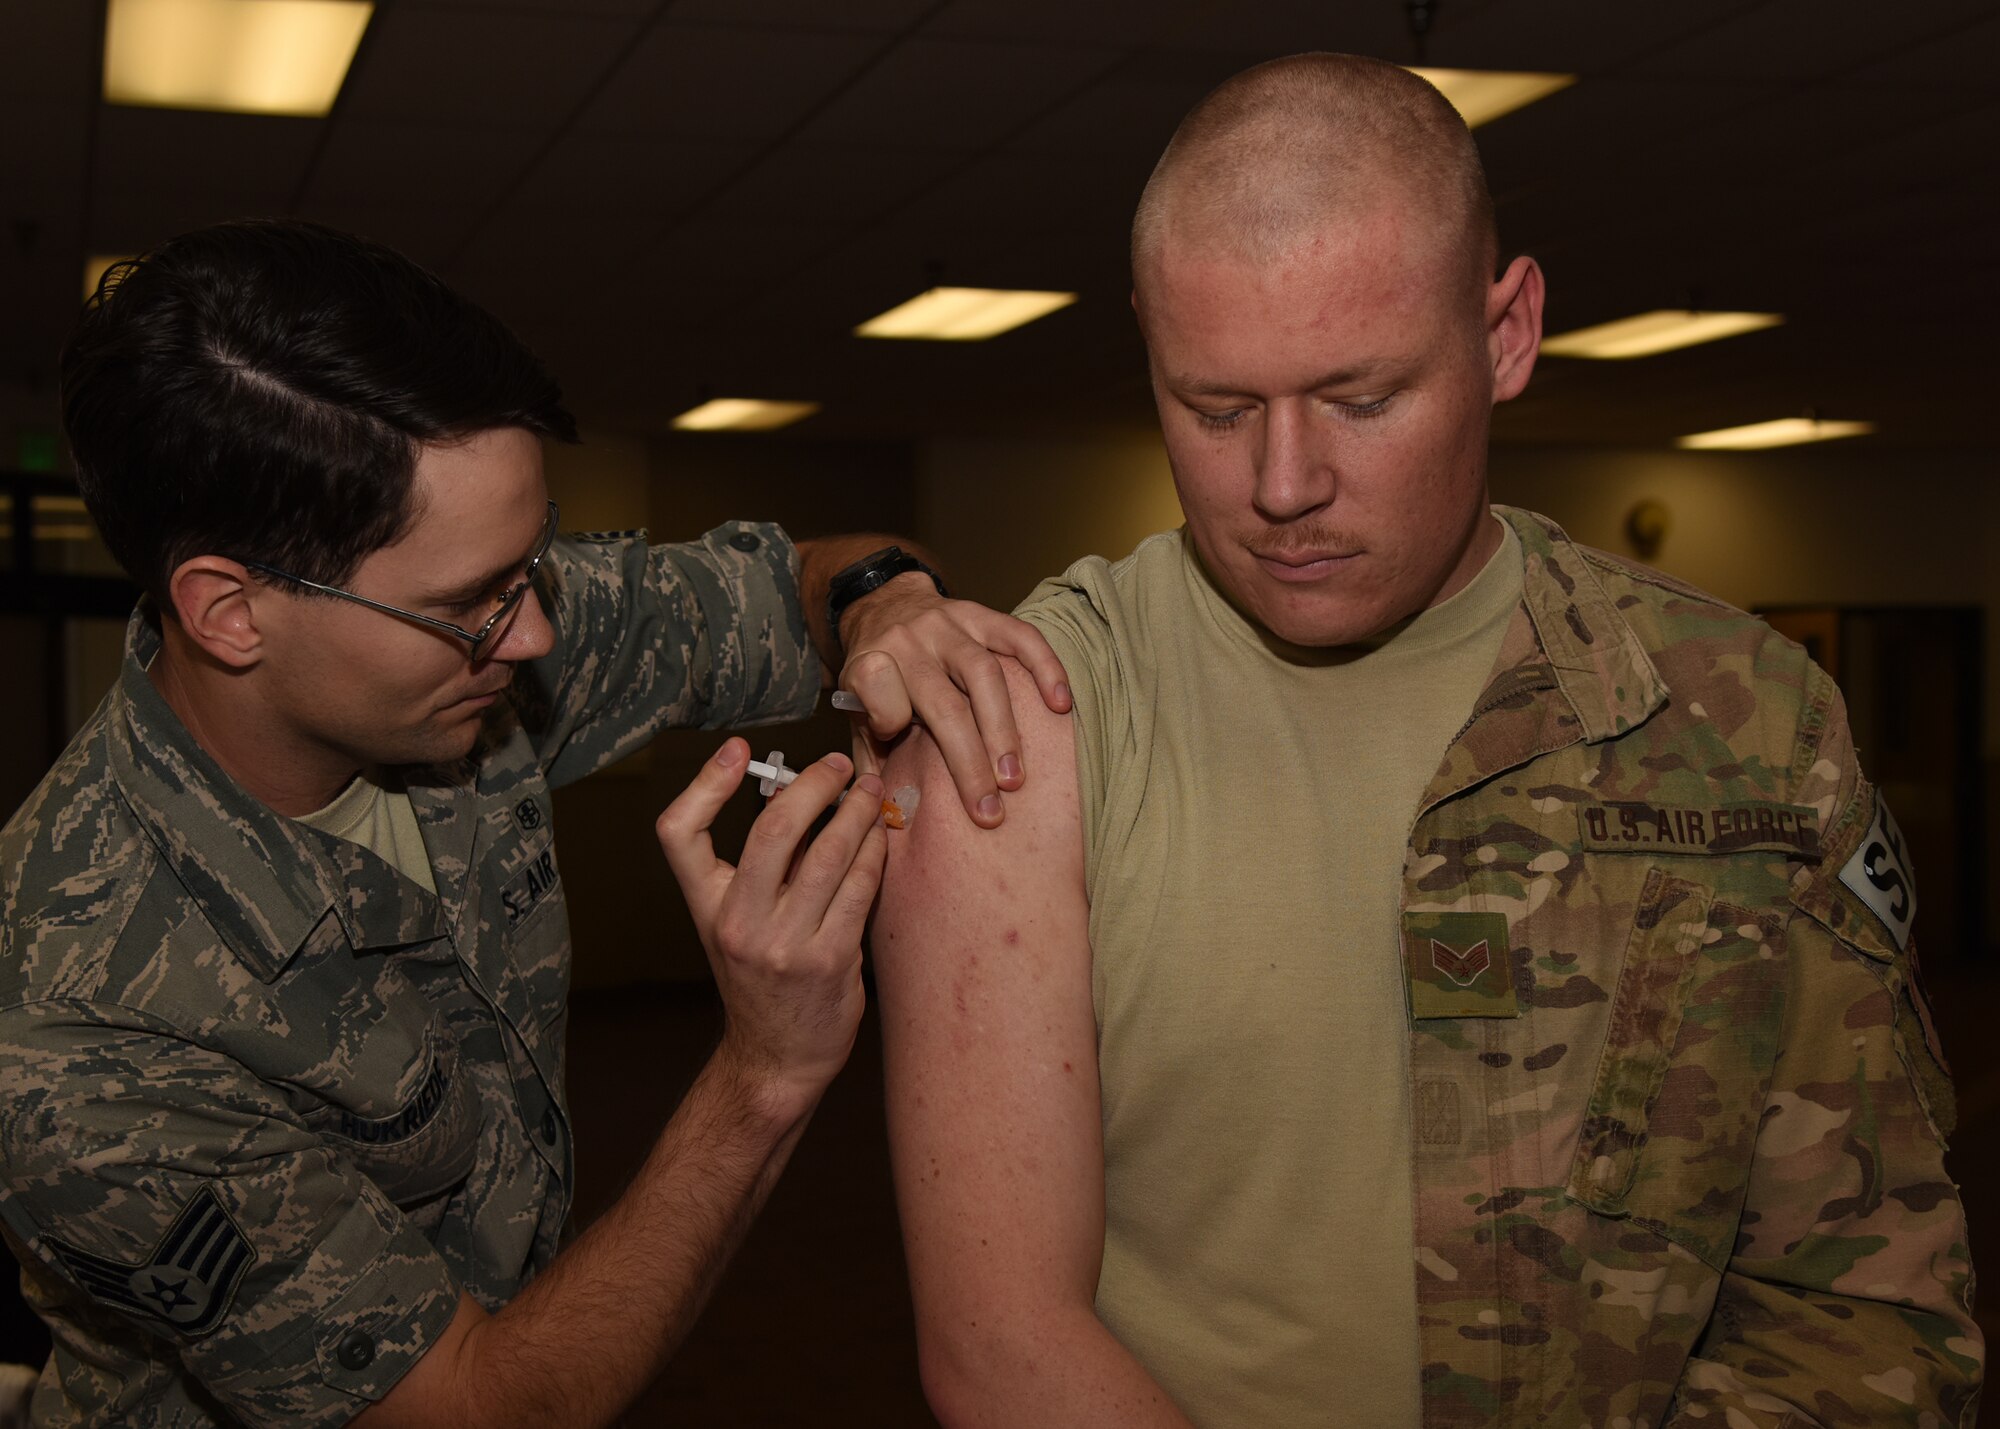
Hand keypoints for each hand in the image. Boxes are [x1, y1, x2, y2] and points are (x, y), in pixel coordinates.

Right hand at [654, 739, 885, 1116]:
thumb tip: (796, 789)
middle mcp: (739, 923)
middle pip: (772, 830)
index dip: (703, 785)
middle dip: (812, 785)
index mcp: (707, 907)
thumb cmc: (763, 978)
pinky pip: (860, 889)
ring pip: (828, 854)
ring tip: (871, 790)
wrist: (776, 1058)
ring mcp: (785, 945)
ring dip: (857, 812)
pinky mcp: (830, 961)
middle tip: (836, 765)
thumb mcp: (740, 920)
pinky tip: (882, 836)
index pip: (679, 834)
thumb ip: (764, 863)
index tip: (737, 750)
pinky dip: (874, 853)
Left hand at [838, 572, 1071, 827]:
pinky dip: (1046, 668)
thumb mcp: (855, 711)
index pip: (880, 694)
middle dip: (969, 762)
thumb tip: (885, 816)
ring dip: (1003, 730)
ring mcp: (949, 626)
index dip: (889, 720)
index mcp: (869, 664)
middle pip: (944, 704)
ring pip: (983, 675)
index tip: (898, 740)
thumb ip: (867, 758)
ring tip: (1016, 777)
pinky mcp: (981, 616)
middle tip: (989, 810)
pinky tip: (1061, 705)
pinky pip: (1020, 637)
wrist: (884, 605)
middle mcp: (911, 643)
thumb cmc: (876, 675)